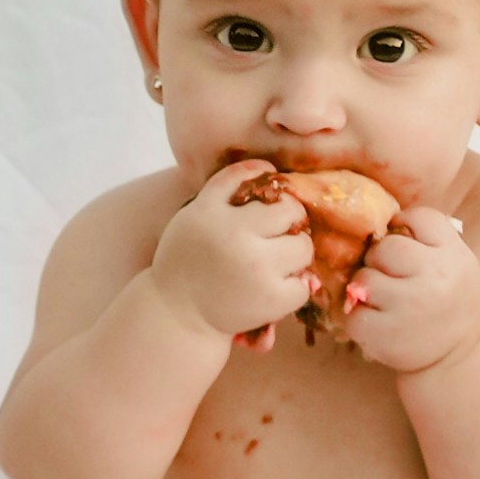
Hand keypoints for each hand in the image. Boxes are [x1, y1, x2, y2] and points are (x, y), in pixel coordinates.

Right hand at [150, 160, 315, 347]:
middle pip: (291, 213)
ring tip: (274, 263)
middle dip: (289, 222)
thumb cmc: (188, 258)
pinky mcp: (271, 300)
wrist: (176, 313)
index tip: (267, 212)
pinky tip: (271, 288)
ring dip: (294, 254)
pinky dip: (293, 287)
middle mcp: (237, 238)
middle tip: (275, 237)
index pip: (265, 183)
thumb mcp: (196, 212)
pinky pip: (303, 286)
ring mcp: (257, 270)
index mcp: (216, 213)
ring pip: (303, 248)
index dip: (274, 197)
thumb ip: (227, 185)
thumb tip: (268, 166)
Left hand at [343, 205, 479, 375]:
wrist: (462, 356)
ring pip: (364, 278)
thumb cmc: (449, 301)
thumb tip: (381, 222)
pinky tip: (378, 323)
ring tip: (383, 301)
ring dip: (366, 289)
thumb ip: (427, 240)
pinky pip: (353, 314)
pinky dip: (358, 319)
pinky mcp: (387, 334)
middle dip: (379, 259)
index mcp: (455, 256)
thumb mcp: (456, 264)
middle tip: (390, 276)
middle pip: (385, 247)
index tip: (405, 241)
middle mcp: (436, 277)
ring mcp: (410, 306)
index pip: (420, 217)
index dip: (404, 224)